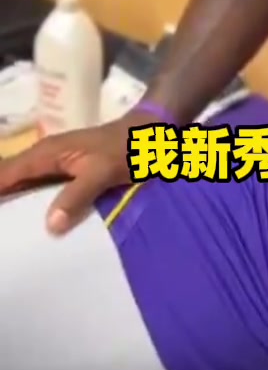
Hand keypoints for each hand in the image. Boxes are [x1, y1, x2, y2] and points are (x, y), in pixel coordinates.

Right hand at [0, 114, 137, 233]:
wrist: (151, 134)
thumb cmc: (126, 148)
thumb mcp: (103, 171)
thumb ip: (77, 194)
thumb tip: (50, 225)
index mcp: (45, 154)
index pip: (4, 174)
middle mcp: (43, 158)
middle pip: (8, 181)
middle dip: (3, 203)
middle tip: (4, 236)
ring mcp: (55, 166)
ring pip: (23, 188)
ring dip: (14, 206)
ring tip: (11, 235)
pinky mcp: (67, 175)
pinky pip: (40, 192)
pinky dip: (32, 207)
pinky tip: (32, 227)